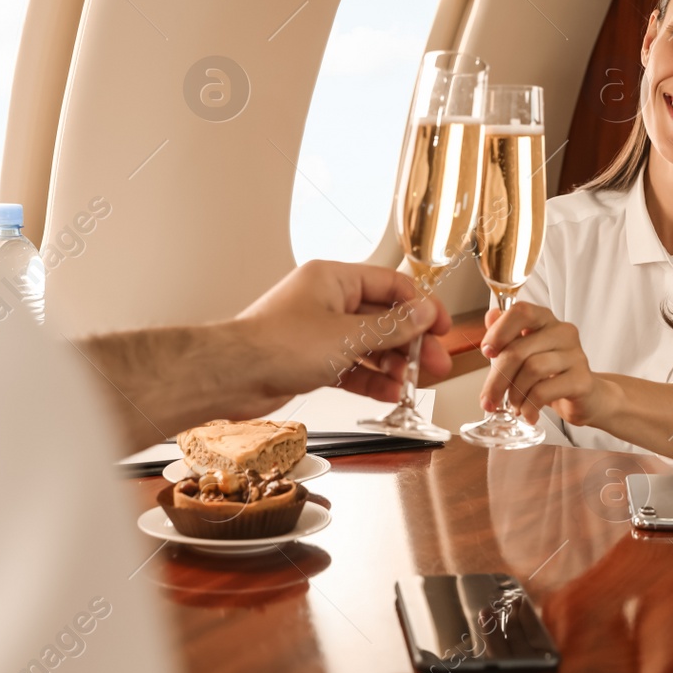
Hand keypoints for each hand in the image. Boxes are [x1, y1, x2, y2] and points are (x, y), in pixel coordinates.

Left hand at [236, 260, 453, 404]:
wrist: (232, 376)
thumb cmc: (276, 345)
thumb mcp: (347, 335)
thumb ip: (390, 328)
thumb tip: (423, 315)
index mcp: (333, 280)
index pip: (390, 284)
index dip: (420, 306)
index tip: (440, 327)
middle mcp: (326, 301)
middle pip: (382, 317)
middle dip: (410, 343)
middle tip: (435, 363)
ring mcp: (318, 332)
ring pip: (368, 345)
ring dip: (393, 365)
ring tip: (414, 384)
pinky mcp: (310, 360)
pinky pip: (351, 366)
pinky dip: (370, 379)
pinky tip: (389, 393)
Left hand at [477, 301, 611, 426]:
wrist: (588, 397)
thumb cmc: (552, 374)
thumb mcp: (526, 353)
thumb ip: (507, 335)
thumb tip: (491, 316)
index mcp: (545, 320)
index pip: (521, 312)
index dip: (499, 331)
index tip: (487, 352)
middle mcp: (562, 332)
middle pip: (519, 350)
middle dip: (497, 379)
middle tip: (488, 400)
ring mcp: (575, 355)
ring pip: (531, 369)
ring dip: (515, 393)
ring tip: (514, 406)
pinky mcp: (581, 380)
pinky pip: (544, 391)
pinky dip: (529, 405)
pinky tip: (528, 413)